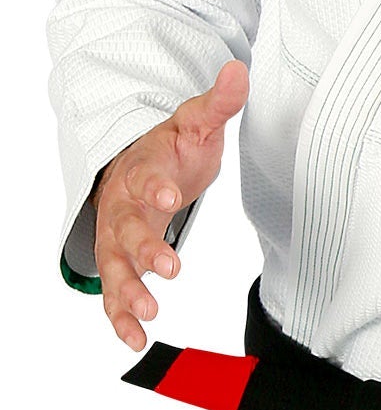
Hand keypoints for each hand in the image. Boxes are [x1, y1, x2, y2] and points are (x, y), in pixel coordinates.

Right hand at [93, 60, 249, 351]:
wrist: (139, 164)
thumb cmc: (170, 148)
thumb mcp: (196, 122)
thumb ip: (218, 102)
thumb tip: (238, 70)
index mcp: (143, 169)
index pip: (146, 177)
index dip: (154, 187)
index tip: (168, 197)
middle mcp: (123, 205)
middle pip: (126, 228)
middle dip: (145, 249)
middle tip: (168, 267)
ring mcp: (118, 236)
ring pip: (115, 266)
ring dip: (128, 290)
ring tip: (148, 314)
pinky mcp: (120, 261)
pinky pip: (113, 292)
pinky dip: (119, 316)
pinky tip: (134, 339)